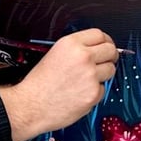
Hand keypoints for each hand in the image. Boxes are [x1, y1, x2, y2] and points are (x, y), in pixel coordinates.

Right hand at [0, 28, 118, 140]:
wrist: (30, 106)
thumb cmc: (38, 83)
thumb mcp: (54, 53)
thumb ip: (76, 48)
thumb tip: (95, 48)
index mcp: (71, 44)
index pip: (100, 34)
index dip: (105, 41)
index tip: (105, 46)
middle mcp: (83, 57)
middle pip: (110, 50)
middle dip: (110, 56)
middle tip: (105, 62)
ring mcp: (90, 75)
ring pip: (111, 69)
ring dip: (103, 74)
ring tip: (86, 80)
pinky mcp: (94, 93)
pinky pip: (104, 89)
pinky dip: (95, 92)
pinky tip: (80, 93)